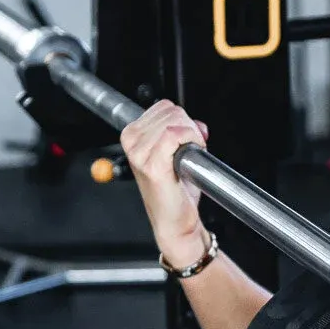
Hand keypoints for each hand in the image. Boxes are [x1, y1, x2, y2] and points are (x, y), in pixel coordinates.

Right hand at [120, 101, 210, 264]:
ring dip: (191, 136)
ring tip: (188, 157)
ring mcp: (139, 153)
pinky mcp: (152, 165)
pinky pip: (176, 134)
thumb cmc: (176, 190)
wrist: (176, 221)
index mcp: (132, 135)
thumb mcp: (177, 152)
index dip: (183, 121)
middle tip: (190, 151)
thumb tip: (197, 124)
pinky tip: (189, 158)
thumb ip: (183, 131)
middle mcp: (132, 142)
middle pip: (172, 111)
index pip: (164, 107)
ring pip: (175, 121)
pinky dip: (191, 141)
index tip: (187, 140)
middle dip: (189, 127)